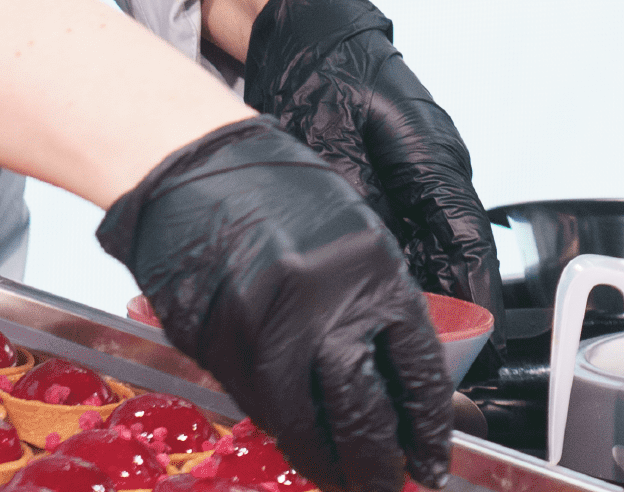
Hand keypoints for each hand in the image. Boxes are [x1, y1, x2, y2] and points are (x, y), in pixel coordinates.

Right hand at [97, 117, 451, 491]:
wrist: (190, 163)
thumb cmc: (270, 185)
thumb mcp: (347, 229)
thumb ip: (370, 296)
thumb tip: (393, 374)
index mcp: (369, 266)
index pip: (418, 368)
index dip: (429, 425)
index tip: (433, 456)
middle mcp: (324, 303)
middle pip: (367, 413)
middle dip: (383, 463)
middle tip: (391, 482)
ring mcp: (269, 329)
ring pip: (312, 428)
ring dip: (333, 465)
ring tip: (347, 481)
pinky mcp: (223, 348)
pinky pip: (264, 410)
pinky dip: (288, 436)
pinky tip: (301, 444)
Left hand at [243, 0, 505, 344]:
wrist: (309, 28)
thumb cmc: (322, 67)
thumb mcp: (328, 133)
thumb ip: (350, 195)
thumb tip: (363, 254)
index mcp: (430, 153)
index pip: (466, 240)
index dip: (475, 298)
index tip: (480, 346)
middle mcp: (436, 166)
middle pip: (455, 255)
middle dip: (451, 311)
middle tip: (433, 363)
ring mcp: (422, 172)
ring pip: (434, 249)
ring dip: (425, 293)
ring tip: (406, 344)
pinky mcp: (401, 178)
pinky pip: (412, 235)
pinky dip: (402, 269)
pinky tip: (377, 300)